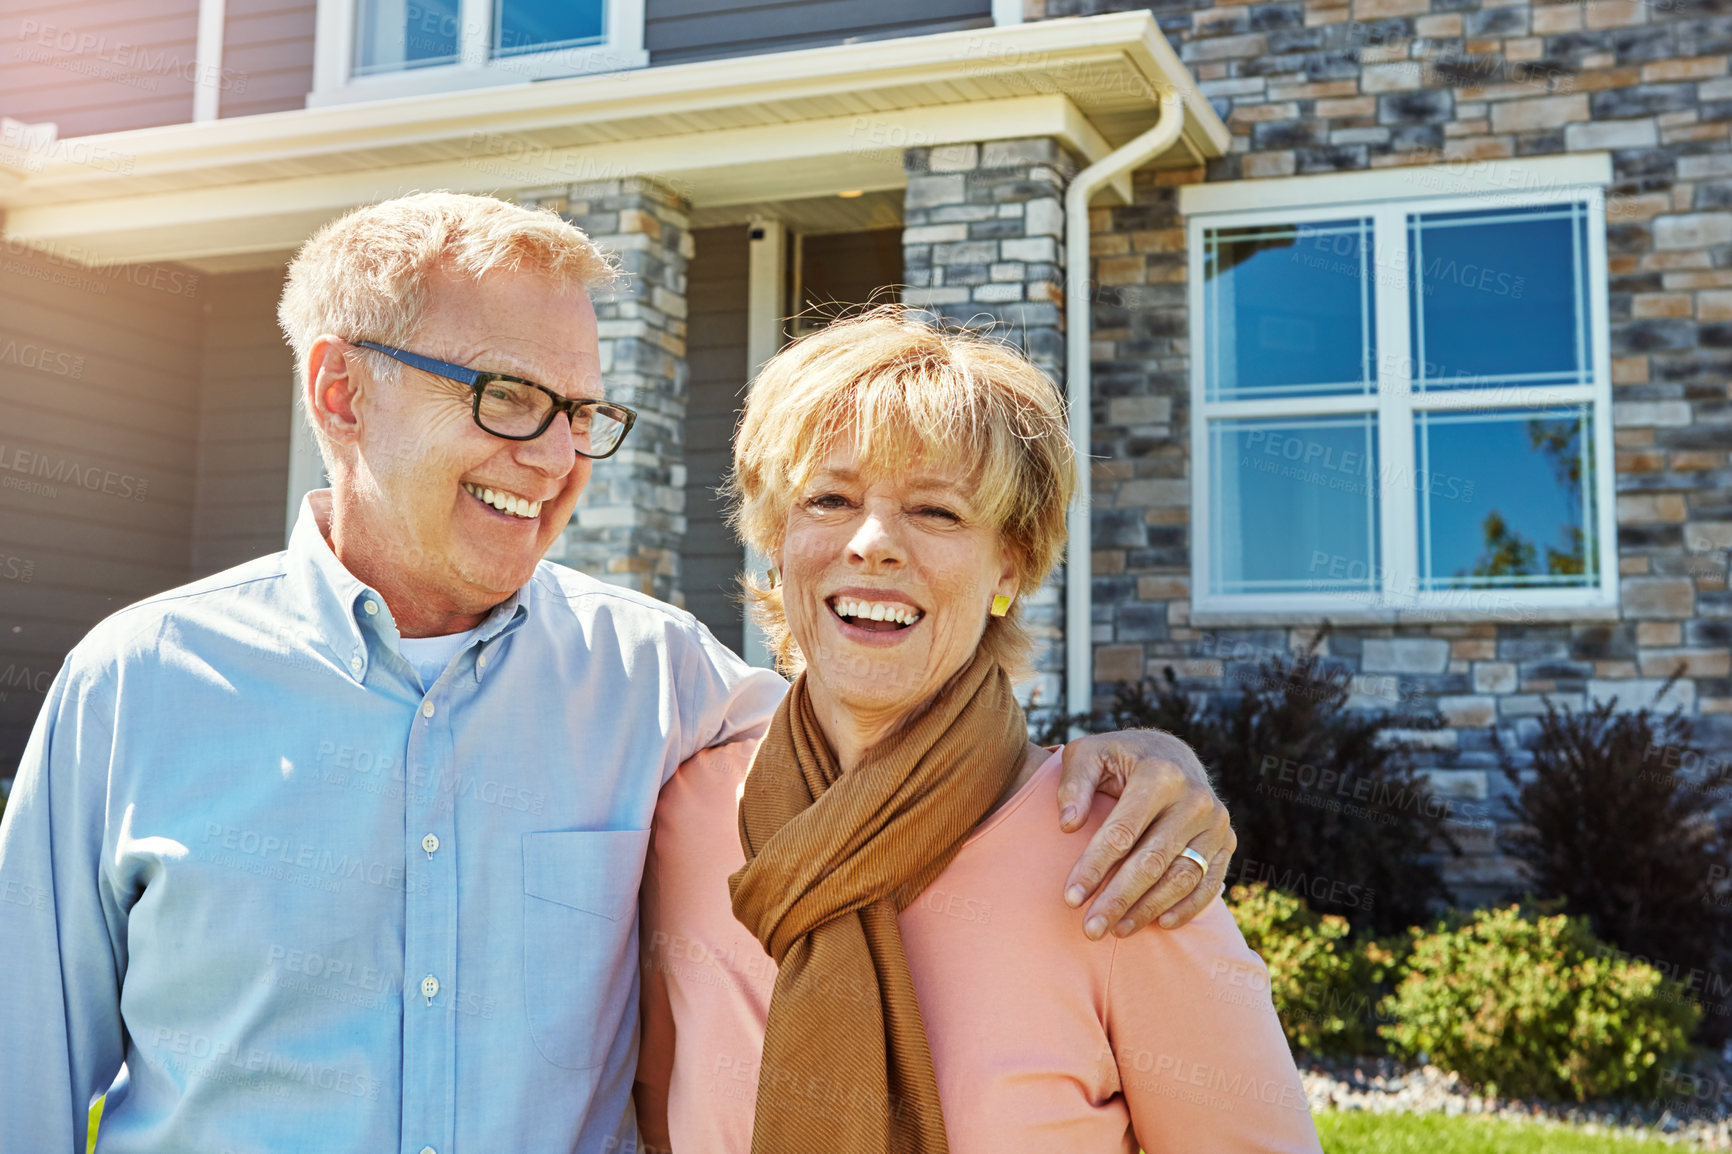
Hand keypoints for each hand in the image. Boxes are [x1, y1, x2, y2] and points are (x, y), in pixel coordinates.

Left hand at [1056, 729, 1234, 938]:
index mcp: (1159, 773)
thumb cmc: (1119, 758)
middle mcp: (1194, 798)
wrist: (1169, 753)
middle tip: (1090, 930)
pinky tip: (1159, 924)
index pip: (1122, 832)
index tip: (1071, 898)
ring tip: (1116, 929)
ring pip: (1181, 877)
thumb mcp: (1089, 754)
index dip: (1094, 868)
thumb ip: (1074, 783)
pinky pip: (1208, 883)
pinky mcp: (1227, 841)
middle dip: (1118, 899)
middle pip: (1152, 861)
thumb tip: (1068, 824)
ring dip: (1147, 909)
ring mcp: (1216, 822)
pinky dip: (1185, 908)